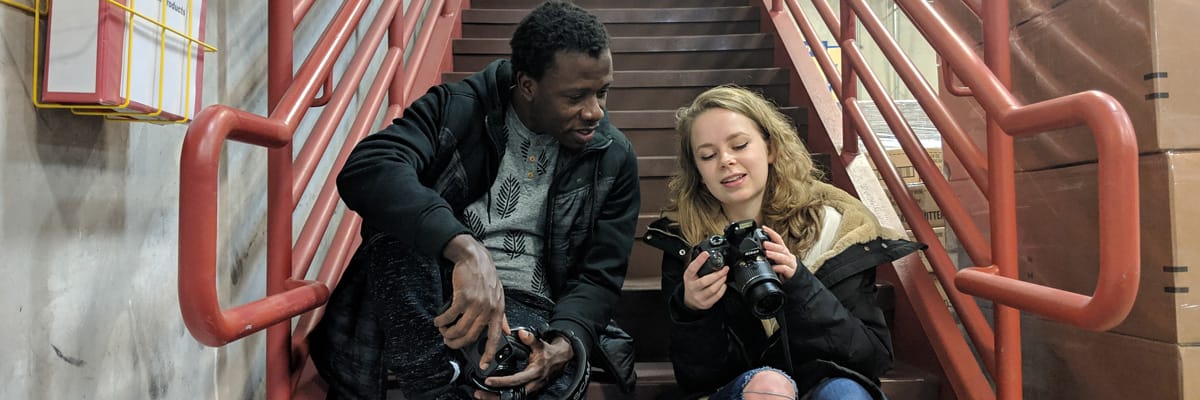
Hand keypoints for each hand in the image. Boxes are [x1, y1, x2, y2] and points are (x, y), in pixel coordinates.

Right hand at [434, 235, 509, 369]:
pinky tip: (438, 321)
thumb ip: (501, 316)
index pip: (495, 337)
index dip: (489, 353)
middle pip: (471, 336)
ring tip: (442, 331)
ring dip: (447, 333)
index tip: (484, 365)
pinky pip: (450, 316)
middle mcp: (488, 309)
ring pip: (459, 329)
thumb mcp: (498, 296)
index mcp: (498, 311)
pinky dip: (442, 321)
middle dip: (457, 343)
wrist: (474, 258)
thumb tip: (506, 331)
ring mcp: (476, 304)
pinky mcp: (463, 297)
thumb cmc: (485, 277)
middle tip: (448, 342)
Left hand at [477, 331, 573, 396]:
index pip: (515, 380)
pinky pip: (514, 395)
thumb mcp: (540, 344)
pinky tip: (492, 395)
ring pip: (512, 397)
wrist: (560, 359)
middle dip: (495, 396)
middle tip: (479, 394)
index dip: (501, 382)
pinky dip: (502, 396)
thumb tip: (522, 333)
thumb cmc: (549, 353)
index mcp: (534, 373)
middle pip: (511, 395)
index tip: (488, 381)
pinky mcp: (528, 389)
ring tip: (481, 395)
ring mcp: (530, 388)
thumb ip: (530, 339)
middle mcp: (532, 384)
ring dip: (496, 398)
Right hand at [682, 251, 728, 310]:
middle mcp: (692, 288)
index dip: (699, 261)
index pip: (692, 268)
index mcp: (688, 278)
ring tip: (724, 276)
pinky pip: (717, 296)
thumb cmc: (692, 285)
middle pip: (705, 281)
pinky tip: (723, 284)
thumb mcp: (691, 275)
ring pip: (712, 289)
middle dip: (717, 274)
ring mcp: (699, 297)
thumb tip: (708, 255)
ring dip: (721, 281)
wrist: (689, 301)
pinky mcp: (706, 303)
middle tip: (725, 269)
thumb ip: (698, 267)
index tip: (706, 254)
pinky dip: (722, 289)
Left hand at [762, 226, 798, 281]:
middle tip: (764, 243)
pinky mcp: (791, 272)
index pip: (778, 239)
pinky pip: (785, 269)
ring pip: (784, 258)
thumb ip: (769, 254)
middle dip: (772, 245)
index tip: (764, 228)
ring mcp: (790, 264)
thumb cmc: (784, 269)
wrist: (796, 281)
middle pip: (781, 248)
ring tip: (767, 253)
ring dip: (775, 255)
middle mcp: (787, 256)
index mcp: (783, 251)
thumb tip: (757, 249)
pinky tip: (773, 268)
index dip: (771, 233)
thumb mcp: (776, 260)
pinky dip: (779, 268)